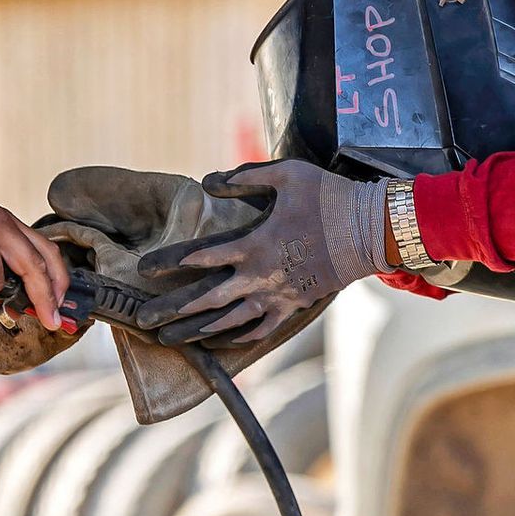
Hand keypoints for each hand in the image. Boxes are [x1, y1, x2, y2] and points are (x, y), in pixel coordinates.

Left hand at [134, 160, 384, 349]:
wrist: (370, 229)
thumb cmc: (328, 197)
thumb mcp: (286, 175)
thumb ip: (245, 177)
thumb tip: (208, 181)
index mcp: (254, 244)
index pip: (201, 256)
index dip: (170, 261)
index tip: (145, 269)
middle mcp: (261, 276)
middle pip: (207, 299)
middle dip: (172, 311)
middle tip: (144, 321)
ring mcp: (278, 296)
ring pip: (230, 321)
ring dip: (199, 331)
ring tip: (172, 339)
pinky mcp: (295, 306)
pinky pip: (262, 329)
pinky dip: (239, 337)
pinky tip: (223, 340)